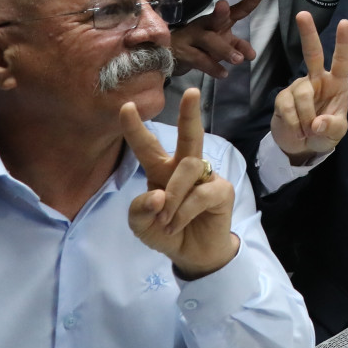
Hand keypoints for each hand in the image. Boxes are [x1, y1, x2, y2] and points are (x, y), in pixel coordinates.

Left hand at [120, 89, 238, 279]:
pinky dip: (182, 212)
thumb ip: (140, 209)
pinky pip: (200, 194)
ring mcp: (206, 178)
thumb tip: (158, 195)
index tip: (126, 106)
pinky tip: (176, 225)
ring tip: (165, 219)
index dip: (135, 128)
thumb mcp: (140, 224)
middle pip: (188, 136)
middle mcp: (184, 168)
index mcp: (161, 171)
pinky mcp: (221, 191)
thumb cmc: (165, 232)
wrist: (192, 254)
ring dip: (172, 195)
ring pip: (188, 168)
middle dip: (189, 114)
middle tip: (192, 92)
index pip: (147, 146)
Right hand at [169, 0, 263, 78]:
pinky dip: (212, 67)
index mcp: (219, 21)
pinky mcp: (184, 52)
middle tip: (223, 6)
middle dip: (220, 12)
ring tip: (239, 60)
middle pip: (215, 18)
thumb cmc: (200, 45)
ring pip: (208, 41)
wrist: (169, 54)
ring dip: (224, 50)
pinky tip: (223, 74)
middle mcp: (206, 25)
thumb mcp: (222, 43)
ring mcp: (193, 38)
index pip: (238, 9)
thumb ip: (237, 46)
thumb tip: (252, 55)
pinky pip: (199, 60)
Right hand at [271, 11, 347, 162]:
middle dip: (308, 34)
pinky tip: (298, 131)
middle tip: (302, 14)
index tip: (345, 23)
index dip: (343, 42)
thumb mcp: (336, 133)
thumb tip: (317, 122)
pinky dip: (295, 123)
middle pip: (312, 53)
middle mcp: (317, 79)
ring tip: (309, 130)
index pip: (342, 60)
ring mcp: (298, 86)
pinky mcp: (282, 98)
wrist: (301, 146)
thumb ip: (332, 127)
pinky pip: (288, 108)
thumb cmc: (324, 133)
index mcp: (337, 82)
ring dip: (307, 117)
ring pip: (302, 95)